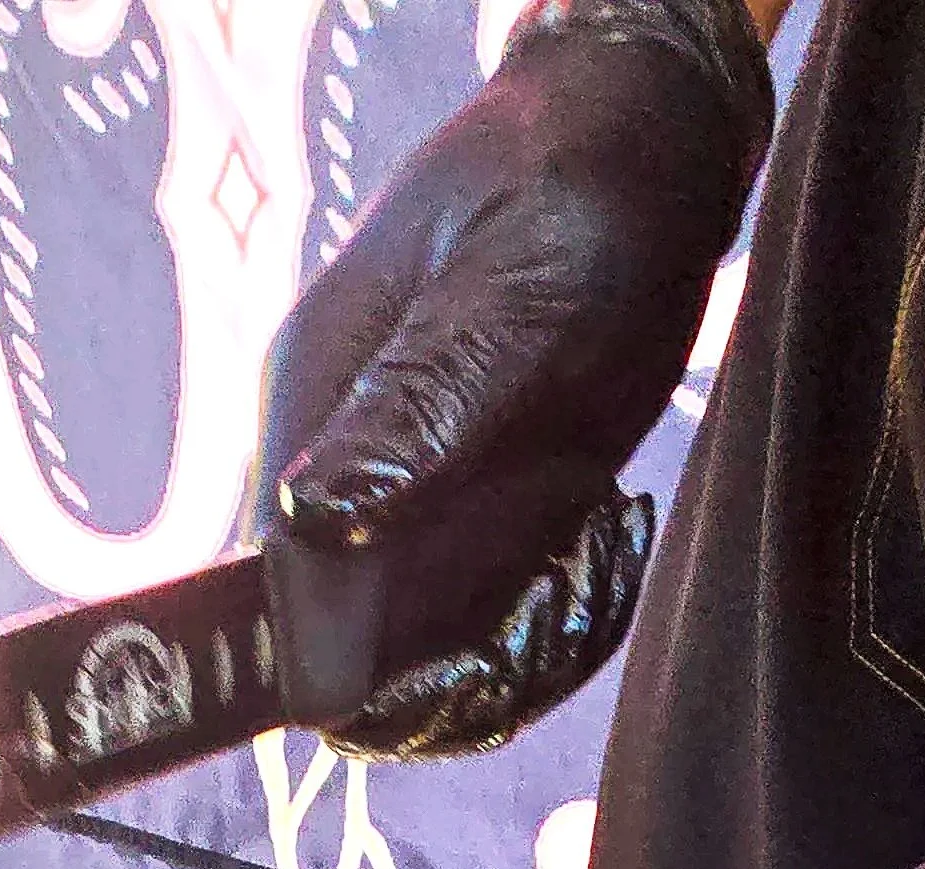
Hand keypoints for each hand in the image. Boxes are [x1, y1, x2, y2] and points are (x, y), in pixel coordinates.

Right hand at [256, 0, 771, 756]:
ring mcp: (394, 516)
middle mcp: (335, 486)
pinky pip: (484, 637)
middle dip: (468, 674)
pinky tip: (602, 540)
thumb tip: (313, 524)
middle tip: (569, 584)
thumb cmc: (573, 189)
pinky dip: (553, 625)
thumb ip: (418, 410)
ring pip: (429, 672)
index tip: (488, 648)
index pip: (291, 609)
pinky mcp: (456, 531)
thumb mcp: (509, 292)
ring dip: (526, 652)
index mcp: (312, 419)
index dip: (373, 674)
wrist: (633, 139)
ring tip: (599, 545)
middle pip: (357, 674)